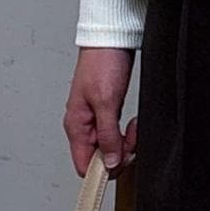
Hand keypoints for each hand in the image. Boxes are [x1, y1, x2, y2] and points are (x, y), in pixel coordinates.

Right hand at [64, 47, 136, 178]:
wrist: (110, 40)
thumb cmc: (102, 64)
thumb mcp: (106, 102)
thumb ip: (107, 135)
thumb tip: (109, 162)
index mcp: (76, 126)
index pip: (84, 165)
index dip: (103, 170)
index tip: (119, 163)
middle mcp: (83, 127)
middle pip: (100, 159)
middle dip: (119, 154)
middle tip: (131, 140)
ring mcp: (95, 121)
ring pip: (111, 148)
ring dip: (126, 144)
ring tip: (133, 127)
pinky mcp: (107, 114)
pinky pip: (116, 135)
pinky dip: (127, 134)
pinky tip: (132, 124)